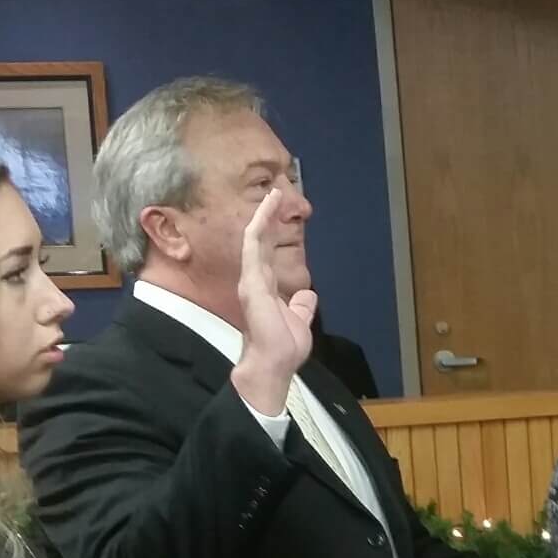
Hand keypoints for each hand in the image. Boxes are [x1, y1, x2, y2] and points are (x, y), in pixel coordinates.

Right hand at [229, 188, 318, 416]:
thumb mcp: (299, 322)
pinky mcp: (251, 281)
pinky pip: (253, 248)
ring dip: (264, 215)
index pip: (267, 254)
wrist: (272, 363)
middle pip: (261, 242)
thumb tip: (306, 296)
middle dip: (268, 217)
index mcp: (265, 289)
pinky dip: (259, 226)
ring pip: (255, 239)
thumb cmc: (282, 348)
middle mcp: (255, 281)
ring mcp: (251, 280)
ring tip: (273, 194)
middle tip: (275, 194)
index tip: (279, 214)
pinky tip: (265, 210)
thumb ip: (300, 307)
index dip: (273, 233)